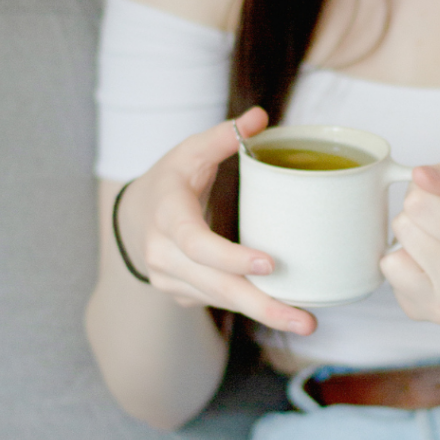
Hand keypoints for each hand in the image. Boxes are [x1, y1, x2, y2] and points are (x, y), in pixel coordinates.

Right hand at [115, 107, 315, 335]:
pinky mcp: (184, 296)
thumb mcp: (188, 152)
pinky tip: (286, 313)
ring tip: (306, 322)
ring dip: (266, 313)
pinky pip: (222, 302)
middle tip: (306, 322)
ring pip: (223, 300)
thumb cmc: (169, 182)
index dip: (231, 257)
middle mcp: (164, 255)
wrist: (133, 218)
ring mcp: (172, 281)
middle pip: (218, 286)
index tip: (269, 265)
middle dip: (264, 306)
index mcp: (167, 215)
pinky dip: (254, 306)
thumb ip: (223, 137)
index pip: (197, 243)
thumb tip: (260, 117)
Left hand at [380, 162, 439, 327]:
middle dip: (416, 217)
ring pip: (391, 252)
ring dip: (407, 242)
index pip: (419, 203)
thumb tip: (419, 174)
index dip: (426, 192)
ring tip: (433, 245)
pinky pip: (388, 273)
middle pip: (403, 225)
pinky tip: (423, 266)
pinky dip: (401, 263)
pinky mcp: (418, 312)